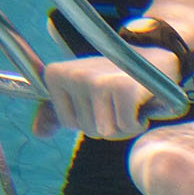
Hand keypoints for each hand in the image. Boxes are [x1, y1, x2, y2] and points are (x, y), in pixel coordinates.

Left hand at [33, 49, 181, 140]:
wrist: (154, 61)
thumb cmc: (115, 79)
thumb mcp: (82, 93)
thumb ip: (57, 113)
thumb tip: (39, 133)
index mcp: (56, 74)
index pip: (69, 123)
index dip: (91, 119)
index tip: (101, 100)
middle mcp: (73, 75)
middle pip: (89, 130)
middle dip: (110, 124)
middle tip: (119, 101)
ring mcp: (96, 81)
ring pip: (107, 131)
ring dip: (125, 125)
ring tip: (129, 102)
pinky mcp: (122, 88)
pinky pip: (126, 126)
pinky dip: (138, 123)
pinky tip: (140, 104)